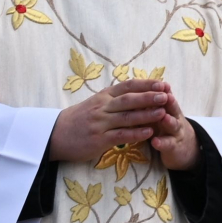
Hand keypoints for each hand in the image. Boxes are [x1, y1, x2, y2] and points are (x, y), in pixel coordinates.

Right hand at [49, 79, 176, 163]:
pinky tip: (149, 132)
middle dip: (149, 97)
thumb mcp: (96, 103)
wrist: (54, 135)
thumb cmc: (79, 119)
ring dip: (146, 114)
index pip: (127, 86)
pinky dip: (136, 133)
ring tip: (163, 112)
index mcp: (103, 96)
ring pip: (127, 117)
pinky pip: (120, 135)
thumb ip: (115, 99)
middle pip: (129, 100)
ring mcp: (100, 123)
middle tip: (166, 95)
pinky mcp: (99, 139)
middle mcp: (102, 107)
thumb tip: (140, 93)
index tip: (162, 83)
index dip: (146, 84)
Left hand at [149, 87, 199, 170]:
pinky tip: (155, 142)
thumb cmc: (165, 126)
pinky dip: (162, 143)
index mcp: (168, 108)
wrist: (183, 147)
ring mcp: (175, 132)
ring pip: (173, 125)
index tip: (158, 84)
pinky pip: (168, 144)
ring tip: (164, 117)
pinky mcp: (173, 147)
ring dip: (169, 121)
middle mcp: (174, 117)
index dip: (162, 90)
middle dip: (169, 102)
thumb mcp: (159, 112)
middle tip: (165, 96)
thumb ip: (151, 101)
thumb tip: (137, 85)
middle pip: (172, 108)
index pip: (165, 96)